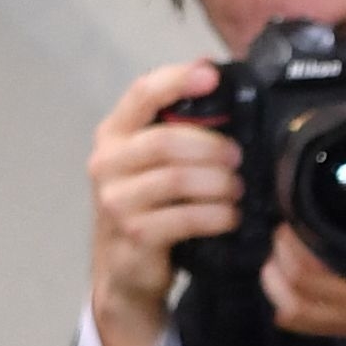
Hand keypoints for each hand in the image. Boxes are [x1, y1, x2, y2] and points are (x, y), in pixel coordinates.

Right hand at [88, 59, 240, 345]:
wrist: (125, 271)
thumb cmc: (148, 208)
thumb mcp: (151, 164)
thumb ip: (174, 128)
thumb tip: (214, 75)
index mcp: (114, 135)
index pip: (142, 94)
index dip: (177, 80)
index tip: (212, 74)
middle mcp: (107, 162)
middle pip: (165, 140)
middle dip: (211, 147)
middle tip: (238, 157)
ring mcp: (117, 200)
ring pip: (177, 179)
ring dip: (219, 184)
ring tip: (238, 190)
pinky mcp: (135, 234)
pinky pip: (185, 217)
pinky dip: (216, 215)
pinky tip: (230, 216)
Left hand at [261, 223, 345, 345]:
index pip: (309, 272)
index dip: (291, 241)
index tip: (293, 217)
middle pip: (292, 289)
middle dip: (280, 253)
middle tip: (287, 228)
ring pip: (289, 310)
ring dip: (276, 280)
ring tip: (283, 253)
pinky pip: (300, 321)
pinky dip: (285, 300)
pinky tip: (289, 279)